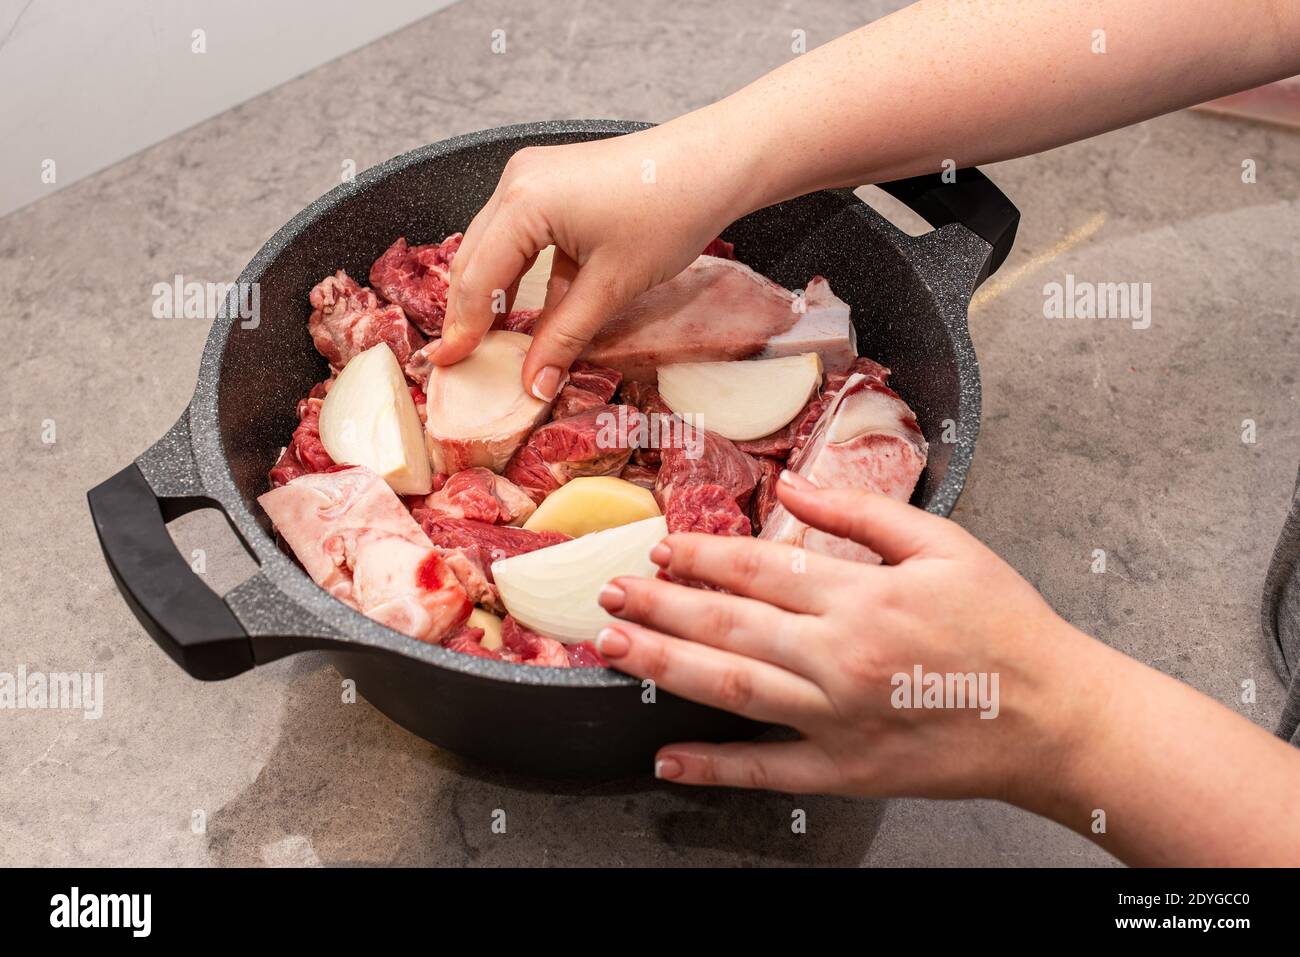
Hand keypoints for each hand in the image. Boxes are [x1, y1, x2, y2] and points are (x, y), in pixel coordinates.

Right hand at [435, 113, 758, 398]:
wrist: (712, 163)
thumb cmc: (668, 212)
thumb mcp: (612, 286)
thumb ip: (565, 337)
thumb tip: (535, 383)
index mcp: (523, 203)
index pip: (478, 279)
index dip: (462, 329)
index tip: (447, 366)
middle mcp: (517, 182)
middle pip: (474, 260)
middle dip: (468, 313)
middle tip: (459, 360)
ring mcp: (532, 177)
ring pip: (495, 248)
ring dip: (493, 294)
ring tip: (488, 342)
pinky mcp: (551, 181)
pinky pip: (522, 235)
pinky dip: (522, 274)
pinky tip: (529, 314)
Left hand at [595, 472, 1098, 802]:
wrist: (1056, 717)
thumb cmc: (1006, 627)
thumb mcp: (946, 545)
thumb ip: (864, 512)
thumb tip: (794, 484)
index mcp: (863, 596)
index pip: (760, 567)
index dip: (701, 554)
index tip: (660, 545)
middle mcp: (840, 656)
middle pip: (729, 623)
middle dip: (659, 602)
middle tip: (607, 589)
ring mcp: (837, 719)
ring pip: (730, 688)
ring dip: (663, 664)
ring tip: (611, 647)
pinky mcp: (846, 771)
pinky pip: (767, 770)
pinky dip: (714, 766)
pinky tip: (667, 758)